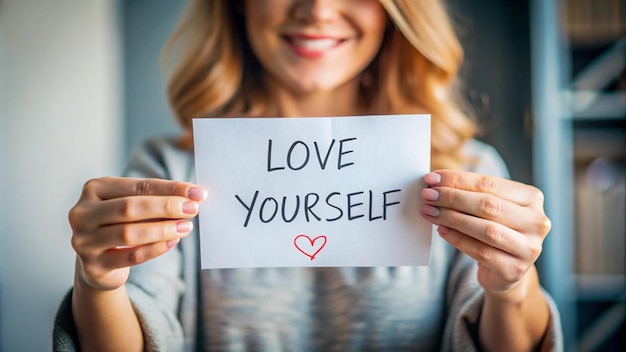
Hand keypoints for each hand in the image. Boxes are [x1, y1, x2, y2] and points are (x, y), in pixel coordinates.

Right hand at [69, 177, 206, 290]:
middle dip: (166, 207)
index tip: (198, 192)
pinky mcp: (93, 266)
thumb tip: (194, 196)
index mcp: (94, 188)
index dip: (170, 189)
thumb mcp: (133, 206)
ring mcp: (84, 241)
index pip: (138, 186)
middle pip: (129, 208)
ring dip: (163, 230)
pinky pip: (130, 257)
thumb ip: (157, 199)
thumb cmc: (120, 224)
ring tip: (186, 227)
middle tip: (193, 209)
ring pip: (129, 234)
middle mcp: (82, 213)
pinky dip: (155, 249)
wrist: (98, 262)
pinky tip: (173, 242)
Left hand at [419, 170, 550, 296]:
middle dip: (452, 198)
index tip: (431, 178)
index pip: (489, 183)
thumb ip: (470, 194)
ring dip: (452, 218)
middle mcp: (536, 221)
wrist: (506, 271)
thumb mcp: (490, 209)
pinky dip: (458, 239)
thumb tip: (434, 183)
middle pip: (488, 205)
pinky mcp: (515, 270)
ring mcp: (529, 248)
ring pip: (486, 229)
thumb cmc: (495, 230)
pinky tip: (441, 230)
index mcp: (532, 198)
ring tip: (429, 212)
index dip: (457, 180)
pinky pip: (481, 252)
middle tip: (427, 195)